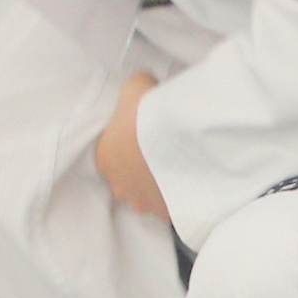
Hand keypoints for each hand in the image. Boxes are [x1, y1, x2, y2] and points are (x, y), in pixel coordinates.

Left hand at [96, 71, 169, 220]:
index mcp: (105, 158)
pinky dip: (180, 199)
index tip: (146, 138)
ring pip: (151, 197)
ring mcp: (143, 202)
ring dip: (162, 187)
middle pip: (130, 180)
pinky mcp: (167, 213)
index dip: (130, 146)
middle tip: (165, 154)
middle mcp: (119, 185)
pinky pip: (173, 208)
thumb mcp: (136, 88)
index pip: (113, 156)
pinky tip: (193, 183)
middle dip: (144, 171)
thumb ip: (136, 87)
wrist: (174, 137)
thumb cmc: (147, 113)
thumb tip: (146, 84)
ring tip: (182, 170)